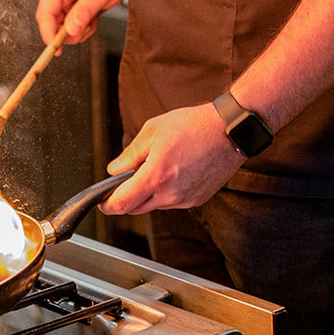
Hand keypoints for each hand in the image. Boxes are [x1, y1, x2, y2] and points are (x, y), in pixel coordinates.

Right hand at [36, 0, 126, 45]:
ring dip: (77, 29)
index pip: (45, 11)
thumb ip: (86, 10)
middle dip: (68, 31)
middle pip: (49, 21)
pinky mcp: (64, 4)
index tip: (56, 48)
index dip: (48, 32)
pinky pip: (66, 24)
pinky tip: (91, 17)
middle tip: (88, 28)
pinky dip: (79, 27)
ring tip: (93, 18)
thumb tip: (70, 30)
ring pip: (59, 26)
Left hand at [101, 103, 242, 213]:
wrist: (230, 131)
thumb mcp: (153, 130)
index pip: (122, 203)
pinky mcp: (197, 200)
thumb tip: (115, 169)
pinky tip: (173, 171)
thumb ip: (130, 153)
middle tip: (125, 180)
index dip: (107, 204)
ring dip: (147, 193)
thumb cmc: (195, 126)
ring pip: (154, 205)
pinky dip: (165, 192)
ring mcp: (185, 200)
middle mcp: (171, 194)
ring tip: (157, 167)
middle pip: (136, 209)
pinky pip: (172, 202)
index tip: (103, 201)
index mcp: (156, 176)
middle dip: (126, 198)